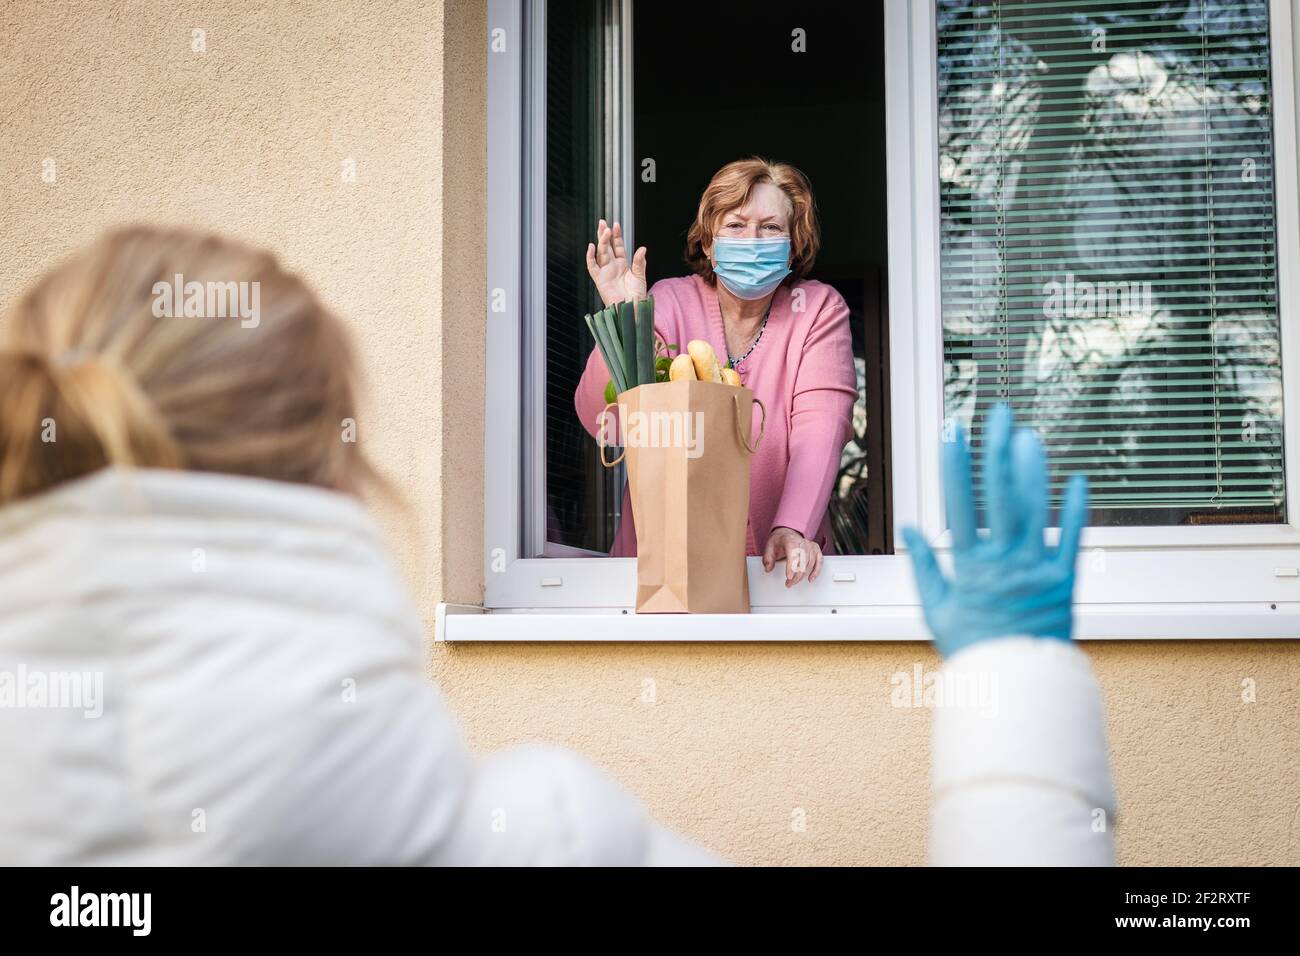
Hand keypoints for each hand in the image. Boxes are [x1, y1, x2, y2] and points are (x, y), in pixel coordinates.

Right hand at [585, 219, 646, 305]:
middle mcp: (612, 267)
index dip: (616, 236)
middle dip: (604, 234)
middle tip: (602, 222)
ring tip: (603, 230)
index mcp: (622, 265)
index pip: (618, 246)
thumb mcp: (640, 277)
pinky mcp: (600, 280)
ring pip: (601, 254)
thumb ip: (640, 263)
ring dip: (601, 242)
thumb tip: (642, 248)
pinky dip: (590, 257)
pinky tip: (592, 247)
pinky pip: (592, 267)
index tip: (616, 224)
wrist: (632, 310)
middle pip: (607, 247)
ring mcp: (605, 273)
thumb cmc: (637, 297)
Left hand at [763, 526, 821, 587]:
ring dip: (803, 575)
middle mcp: (802, 542)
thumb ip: (768, 558)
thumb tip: (768, 568)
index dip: (792, 567)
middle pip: (802, 561)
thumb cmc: (779, 541)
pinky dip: (816, 571)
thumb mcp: (769, 547)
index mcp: (790, 540)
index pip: (793, 554)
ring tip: (794, 582)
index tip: (789, 577)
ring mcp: (810, 545)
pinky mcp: (815, 549)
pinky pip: (819, 561)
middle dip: (796, 575)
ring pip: (810, 563)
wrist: (786, 533)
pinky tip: (811, 578)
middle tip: (789, 583)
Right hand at [901, 403, 1088, 658]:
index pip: (960, 503)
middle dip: (998, 449)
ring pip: (1037, 509)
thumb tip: (912, 530)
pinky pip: (1073, 539)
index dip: (956, 463)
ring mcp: (1038, 568)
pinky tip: (1078, 479)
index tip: (954, 431)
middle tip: (998, 414)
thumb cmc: (974, 650)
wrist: (1018, 685)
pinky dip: (1077, 508)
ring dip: (1033, 468)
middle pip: (1002, 494)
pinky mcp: (1065, 580)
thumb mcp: (936, 610)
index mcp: (971, 567)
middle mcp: (1006, 561)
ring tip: (1029, 435)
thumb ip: (925, 566)